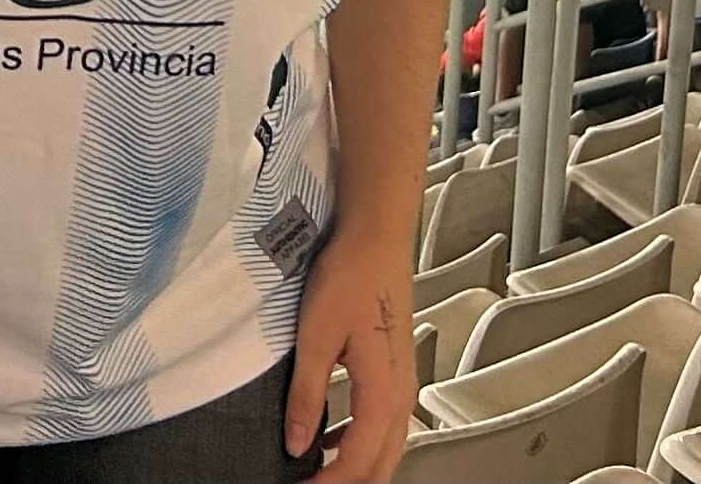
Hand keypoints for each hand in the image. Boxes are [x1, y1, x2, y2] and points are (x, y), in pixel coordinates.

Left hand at [287, 219, 415, 480]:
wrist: (376, 239)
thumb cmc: (349, 276)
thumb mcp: (316, 337)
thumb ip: (307, 395)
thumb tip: (297, 443)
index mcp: (383, 394)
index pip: (357, 463)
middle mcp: (402, 396)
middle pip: (380, 466)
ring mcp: (403, 384)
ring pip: (386, 449)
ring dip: (357, 468)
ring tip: (318, 473)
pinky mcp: (396, 371)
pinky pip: (384, 425)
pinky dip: (361, 443)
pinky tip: (331, 438)